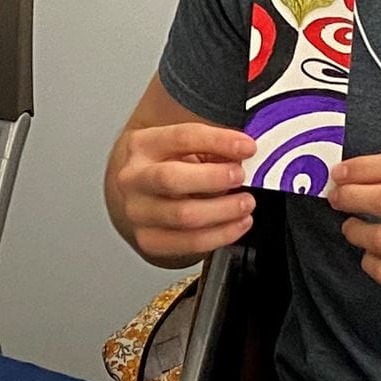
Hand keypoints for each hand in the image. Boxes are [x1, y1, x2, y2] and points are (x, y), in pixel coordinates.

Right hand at [105, 117, 256, 267]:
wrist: (143, 192)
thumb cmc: (169, 164)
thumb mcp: (188, 146)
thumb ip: (213, 146)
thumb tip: (243, 152)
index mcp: (142, 145)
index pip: (181, 138)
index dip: (218, 141)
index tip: (246, 147)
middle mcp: (133, 179)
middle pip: (171, 179)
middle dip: (214, 178)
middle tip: (240, 177)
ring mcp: (137, 212)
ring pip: (183, 216)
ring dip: (223, 210)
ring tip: (245, 203)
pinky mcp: (149, 240)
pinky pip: (190, 242)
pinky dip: (221, 234)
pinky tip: (237, 224)